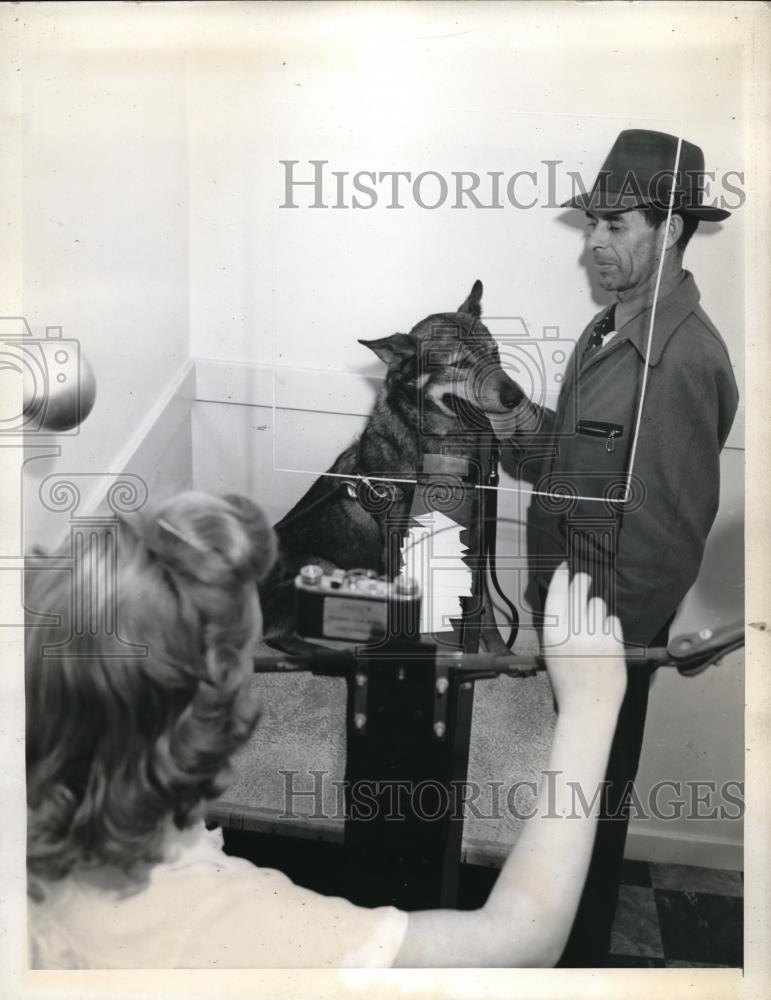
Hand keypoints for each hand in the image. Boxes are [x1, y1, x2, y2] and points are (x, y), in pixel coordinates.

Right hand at [541, 563, 626, 717]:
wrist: (587, 708)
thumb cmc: (567, 682)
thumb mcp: (550, 651)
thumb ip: (557, 625)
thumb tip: (567, 597)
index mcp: (553, 634)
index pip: (557, 594)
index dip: (561, 576)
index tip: (565, 568)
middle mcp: (573, 633)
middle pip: (579, 591)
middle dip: (582, 582)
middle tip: (584, 579)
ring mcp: (595, 637)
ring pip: (598, 604)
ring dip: (595, 609)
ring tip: (592, 626)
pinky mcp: (614, 644)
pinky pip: (612, 620)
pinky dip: (609, 625)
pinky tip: (603, 638)